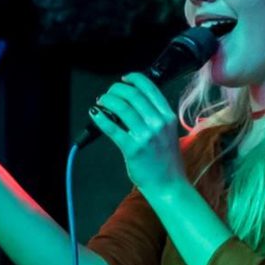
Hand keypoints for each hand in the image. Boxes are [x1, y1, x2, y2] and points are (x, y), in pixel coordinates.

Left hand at [90, 73, 187, 194]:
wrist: (169, 185)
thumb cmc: (167, 161)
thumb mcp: (169, 133)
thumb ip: (155, 117)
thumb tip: (132, 103)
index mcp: (168, 117)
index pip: (150, 88)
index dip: (134, 79)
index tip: (124, 79)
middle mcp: (158, 123)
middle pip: (133, 95)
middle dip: (116, 90)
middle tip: (108, 94)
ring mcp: (146, 136)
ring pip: (122, 108)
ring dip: (107, 101)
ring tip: (101, 102)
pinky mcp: (133, 148)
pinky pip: (113, 128)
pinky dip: (101, 118)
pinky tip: (95, 114)